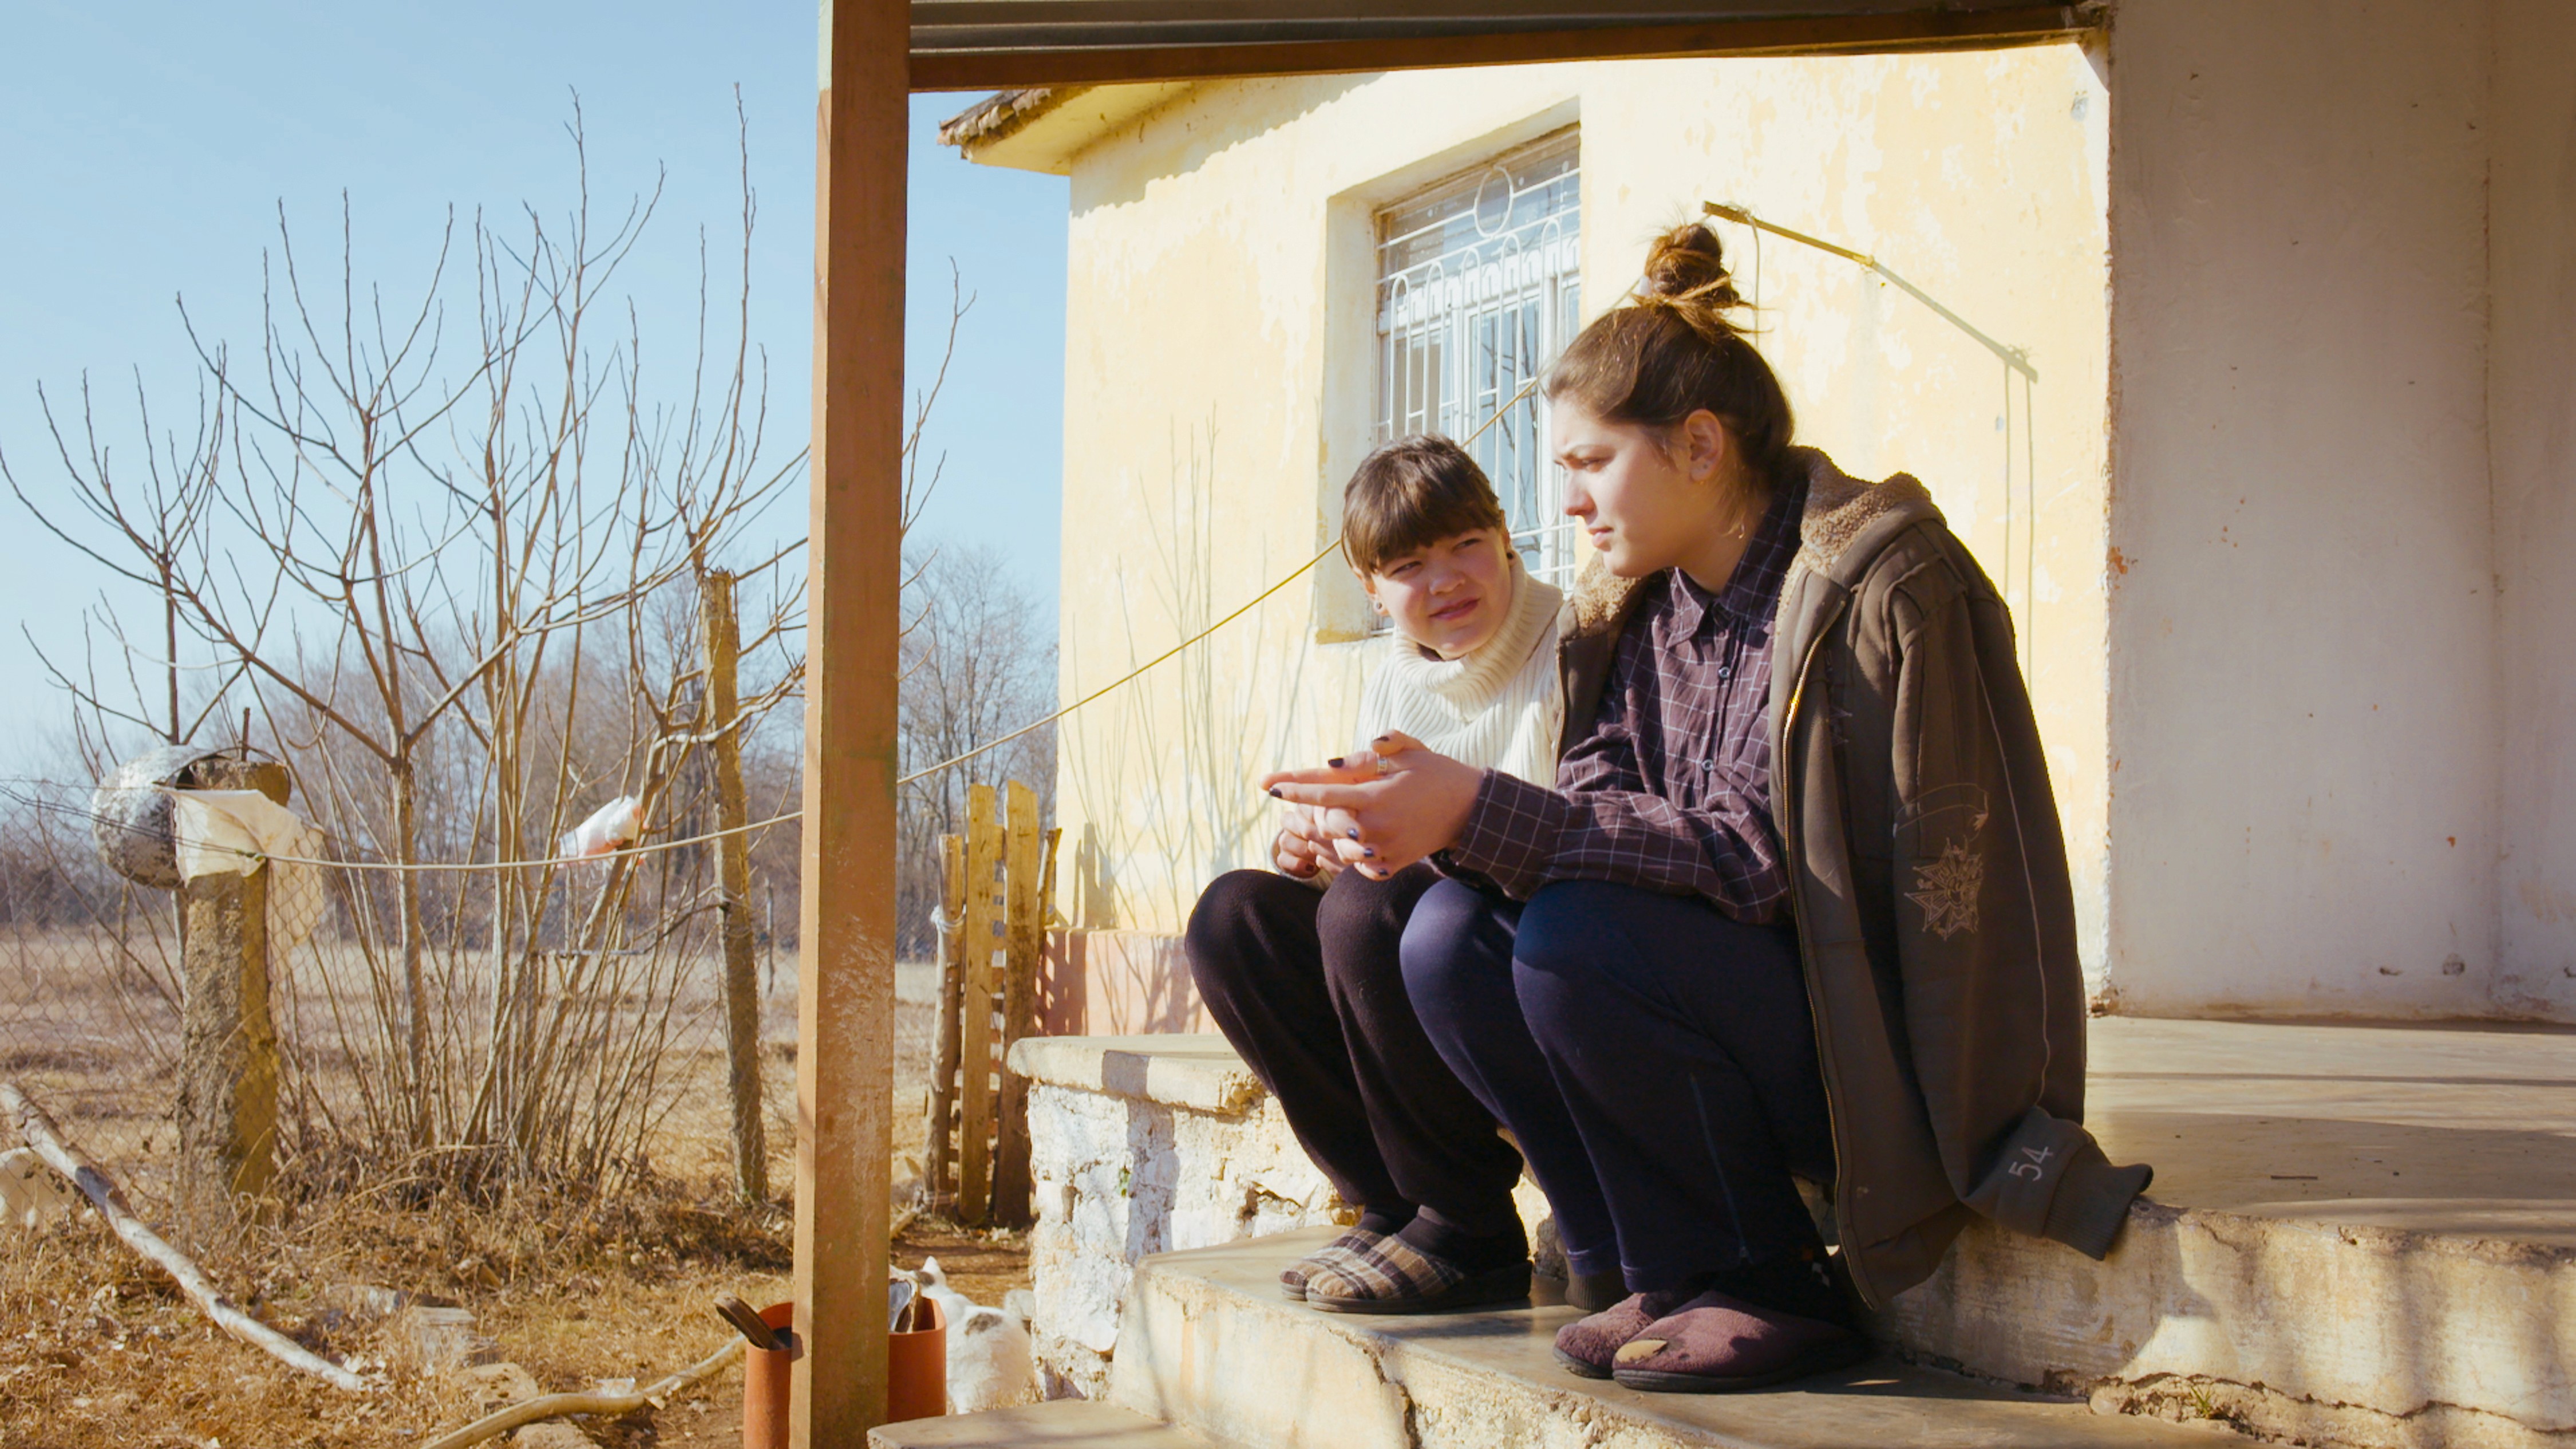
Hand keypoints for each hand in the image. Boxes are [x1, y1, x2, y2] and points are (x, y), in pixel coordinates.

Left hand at [1261, 731, 1483, 878]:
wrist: (1469, 809)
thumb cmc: (1435, 774)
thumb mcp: (1409, 752)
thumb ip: (1372, 752)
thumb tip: (1334, 763)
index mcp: (1377, 796)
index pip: (1325, 795)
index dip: (1295, 790)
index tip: (1270, 787)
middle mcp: (1376, 828)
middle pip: (1326, 823)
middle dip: (1318, 811)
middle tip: (1326, 801)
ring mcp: (1383, 851)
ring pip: (1337, 848)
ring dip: (1334, 834)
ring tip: (1351, 818)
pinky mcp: (1390, 867)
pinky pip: (1355, 865)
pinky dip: (1351, 853)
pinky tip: (1363, 838)